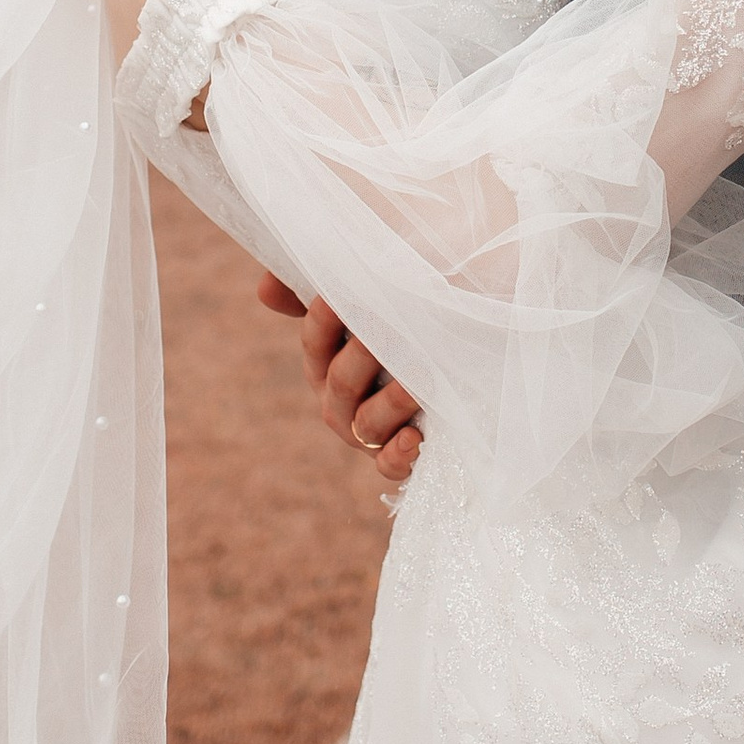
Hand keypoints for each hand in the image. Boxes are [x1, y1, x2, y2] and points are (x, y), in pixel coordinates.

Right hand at [255, 272, 423, 482]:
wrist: (478, 338)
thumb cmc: (420, 301)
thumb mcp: (379, 278)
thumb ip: (323, 277)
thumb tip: (266, 290)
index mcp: (329, 354)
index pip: (316, 341)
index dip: (325, 321)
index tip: (341, 297)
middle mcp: (343, 395)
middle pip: (339, 383)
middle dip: (364, 358)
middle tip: (388, 333)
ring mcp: (371, 426)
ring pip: (364, 425)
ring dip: (389, 405)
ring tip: (416, 385)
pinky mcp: (404, 450)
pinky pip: (389, 465)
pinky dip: (397, 455)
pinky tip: (414, 437)